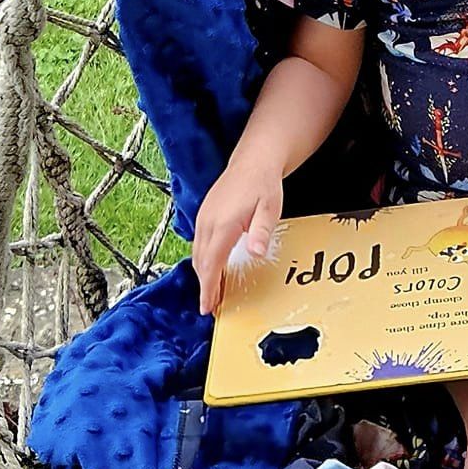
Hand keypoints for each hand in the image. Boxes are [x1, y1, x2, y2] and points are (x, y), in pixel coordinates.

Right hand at [192, 159, 283, 315]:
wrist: (254, 161)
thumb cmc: (264, 185)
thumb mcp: (270, 209)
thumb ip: (262, 232)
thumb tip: (256, 252)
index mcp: (222, 224)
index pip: (211, 264)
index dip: (208, 288)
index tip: (207, 307)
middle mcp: (207, 222)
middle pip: (201, 262)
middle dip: (204, 286)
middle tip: (212, 306)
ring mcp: (203, 217)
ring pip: (197, 253)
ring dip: (203, 273)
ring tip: (213, 292)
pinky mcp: (204, 214)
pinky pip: (199, 243)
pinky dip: (203, 259)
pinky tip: (213, 267)